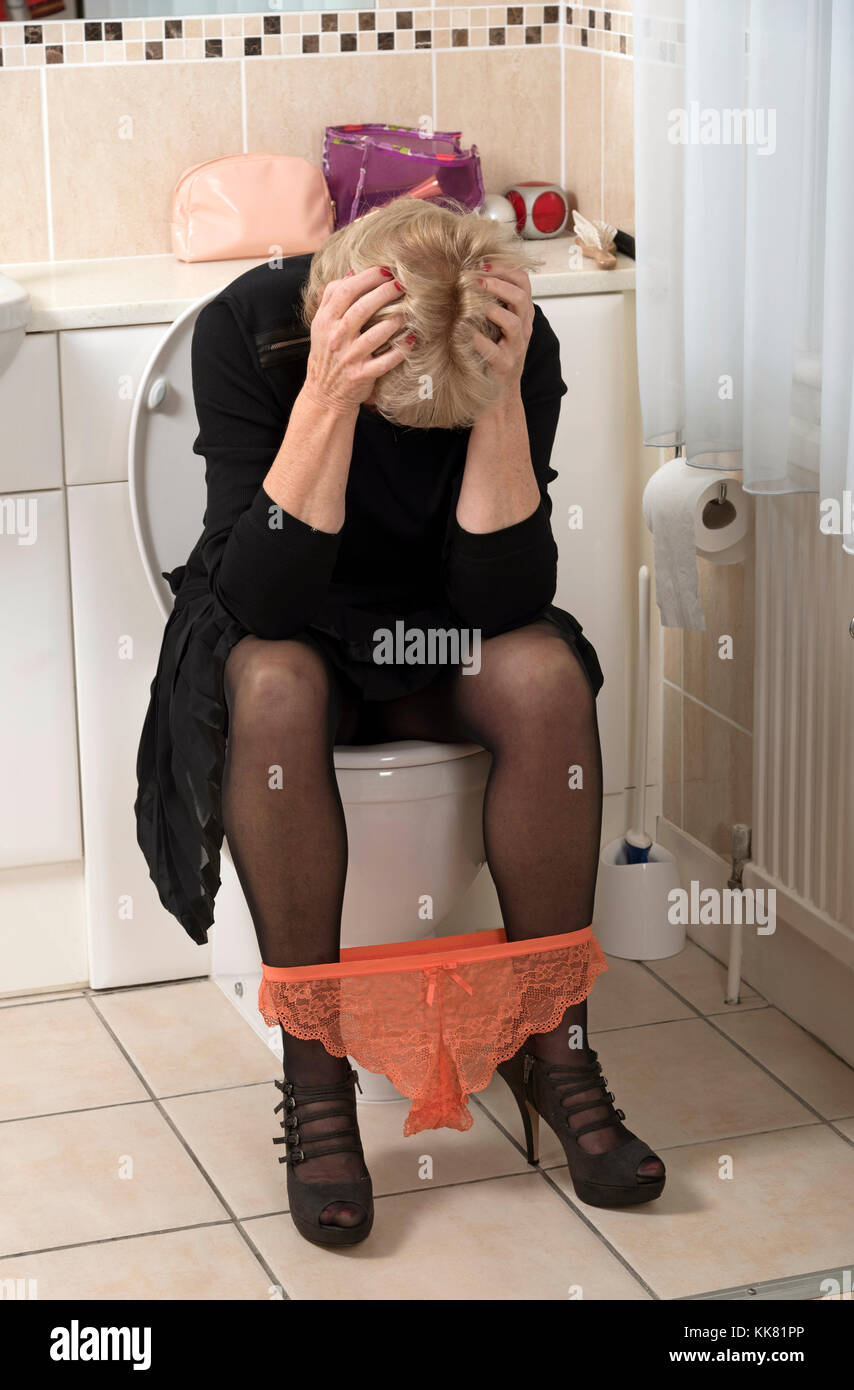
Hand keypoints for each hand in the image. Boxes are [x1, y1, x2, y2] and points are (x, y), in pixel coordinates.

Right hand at [302, 266, 413, 413]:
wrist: (324, 394)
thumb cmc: (327, 354)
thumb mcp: (321, 324)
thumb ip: (331, 297)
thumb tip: (350, 273)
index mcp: (325, 320)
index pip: (345, 291)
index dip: (367, 278)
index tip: (385, 271)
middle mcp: (336, 337)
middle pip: (361, 309)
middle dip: (384, 293)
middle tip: (402, 285)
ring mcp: (349, 357)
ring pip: (374, 335)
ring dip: (393, 321)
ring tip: (407, 311)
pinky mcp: (361, 375)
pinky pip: (384, 362)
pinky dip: (399, 351)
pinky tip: (411, 339)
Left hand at [471, 264, 533, 398]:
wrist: (500, 396)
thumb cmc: (494, 355)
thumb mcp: (498, 325)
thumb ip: (492, 301)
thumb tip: (468, 272)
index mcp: (523, 314)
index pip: (523, 281)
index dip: (504, 268)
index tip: (481, 263)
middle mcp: (523, 329)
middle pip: (521, 297)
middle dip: (497, 283)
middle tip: (473, 279)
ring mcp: (515, 348)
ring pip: (512, 321)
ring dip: (490, 308)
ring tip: (471, 304)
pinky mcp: (504, 366)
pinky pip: (493, 350)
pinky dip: (477, 339)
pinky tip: (462, 332)